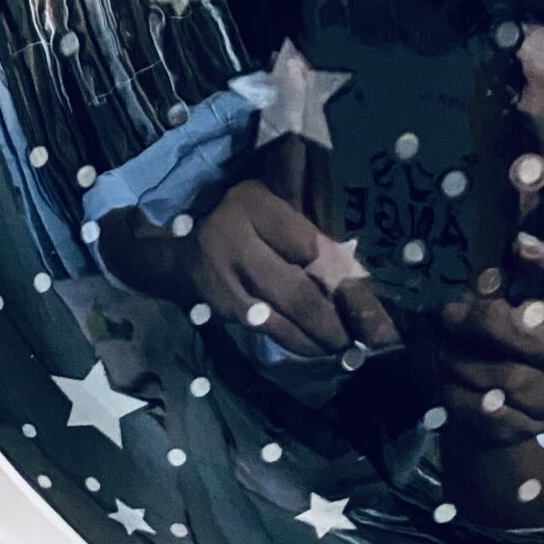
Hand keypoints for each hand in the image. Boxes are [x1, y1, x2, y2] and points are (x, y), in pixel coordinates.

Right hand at [139, 181, 400, 357]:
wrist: (176, 252)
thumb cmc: (235, 219)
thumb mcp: (265, 197)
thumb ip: (302, 205)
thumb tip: (346, 236)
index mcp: (252, 206)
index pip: (308, 244)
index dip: (339, 271)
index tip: (365, 289)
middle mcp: (234, 241)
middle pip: (298, 288)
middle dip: (335, 317)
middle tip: (367, 337)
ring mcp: (224, 280)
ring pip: (284, 315)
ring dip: (319, 336)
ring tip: (347, 347)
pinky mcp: (221, 309)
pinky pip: (266, 329)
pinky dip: (296, 340)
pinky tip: (316, 347)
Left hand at [435, 233, 543, 525]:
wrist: (521, 393)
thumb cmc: (519, 327)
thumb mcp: (525, 292)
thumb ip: (522, 268)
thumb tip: (521, 244)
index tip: (519, 246)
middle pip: (532, 339)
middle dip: (482, 324)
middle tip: (450, 314)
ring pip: (508, 380)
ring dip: (463, 361)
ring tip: (445, 349)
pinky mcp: (536, 429)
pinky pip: (491, 418)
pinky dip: (460, 397)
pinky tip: (450, 382)